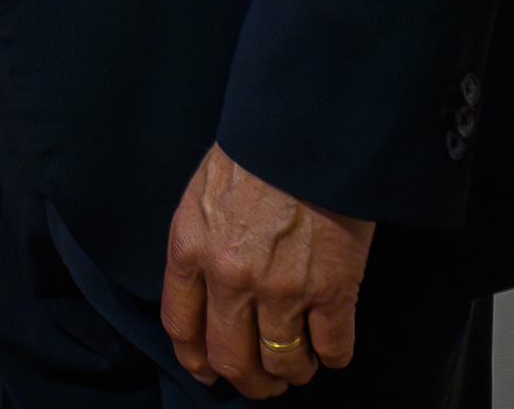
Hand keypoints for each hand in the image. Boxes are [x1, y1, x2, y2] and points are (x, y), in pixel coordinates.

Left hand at [158, 145, 372, 397]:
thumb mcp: (203, 194)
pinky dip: (333, 357)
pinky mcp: (333, 290)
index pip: (180, 325)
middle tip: (263, 383)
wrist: (307, 130)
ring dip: (292, 372)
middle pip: (231, 359)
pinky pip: (333, 349)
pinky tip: (333, 350)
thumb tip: (208, 291)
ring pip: (282, 362)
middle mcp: (229, 279)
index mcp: (190, 249)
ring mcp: (282, 289)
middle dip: (249, 381)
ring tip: (300, 365)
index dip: (195, 359)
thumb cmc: (255, 150)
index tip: (207, 371)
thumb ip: (201, 245)